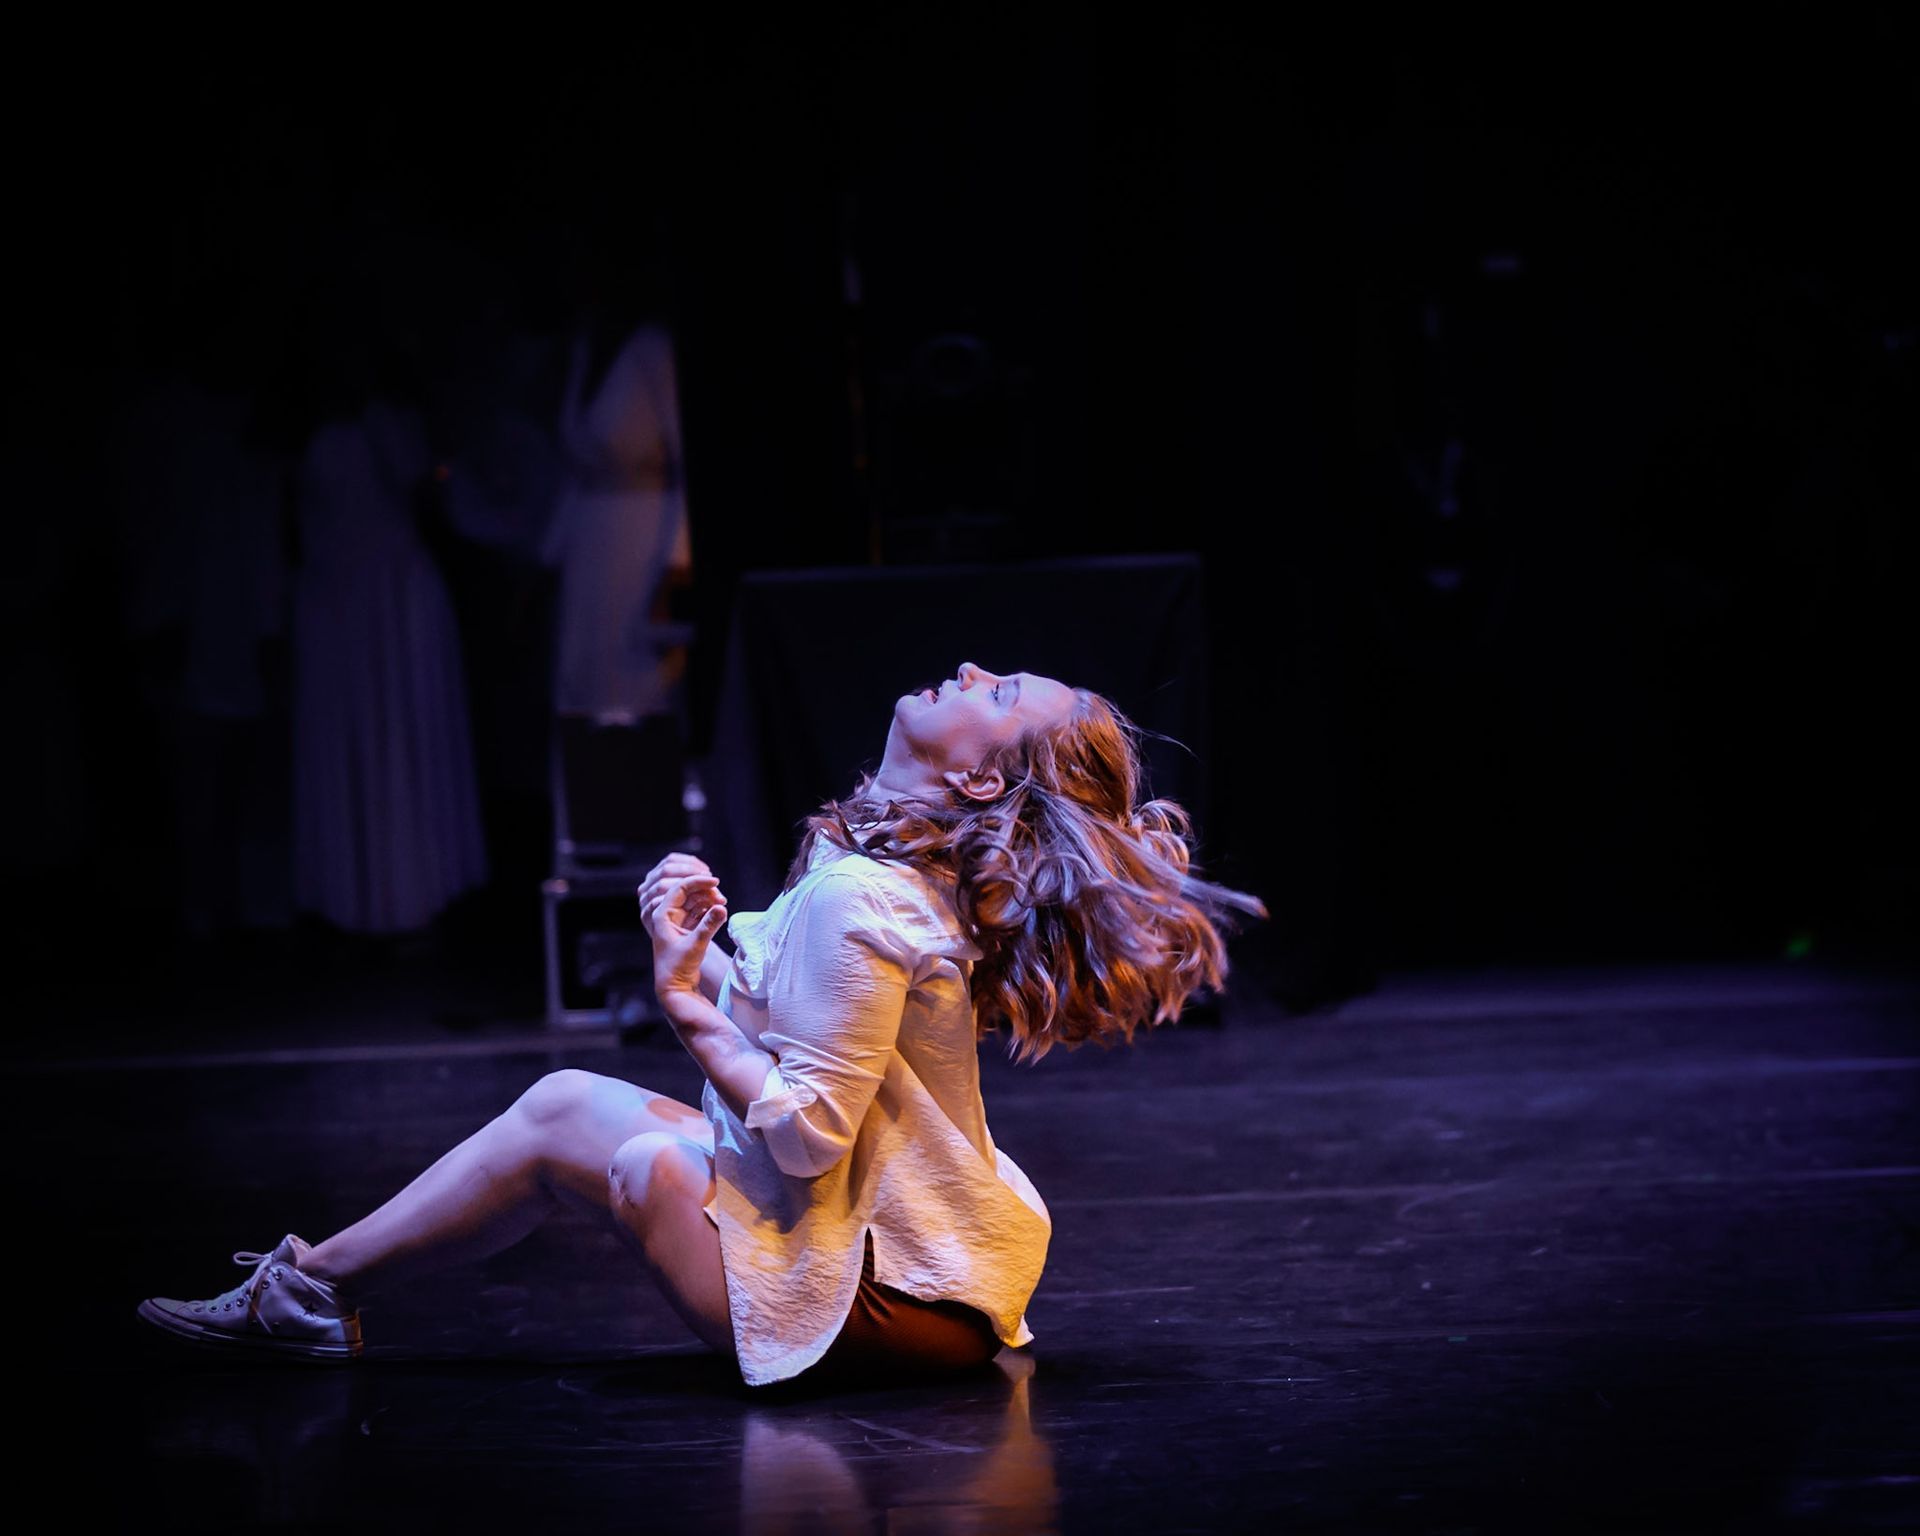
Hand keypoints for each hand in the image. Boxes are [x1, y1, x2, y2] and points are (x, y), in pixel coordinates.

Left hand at [638, 858, 727, 998]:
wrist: (675, 987)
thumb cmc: (678, 967)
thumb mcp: (695, 945)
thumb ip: (709, 925)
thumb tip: (722, 907)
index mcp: (662, 915)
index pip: (680, 888)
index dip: (698, 882)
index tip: (716, 881)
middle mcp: (668, 915)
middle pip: (688, 892)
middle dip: (706, 892)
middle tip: (723, 898)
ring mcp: (677, 921)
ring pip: (694, 902)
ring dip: (709, 900)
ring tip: (723, 905)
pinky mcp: (686, 929)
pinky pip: (698, 912)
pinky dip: (709, 910)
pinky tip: (720, 913)